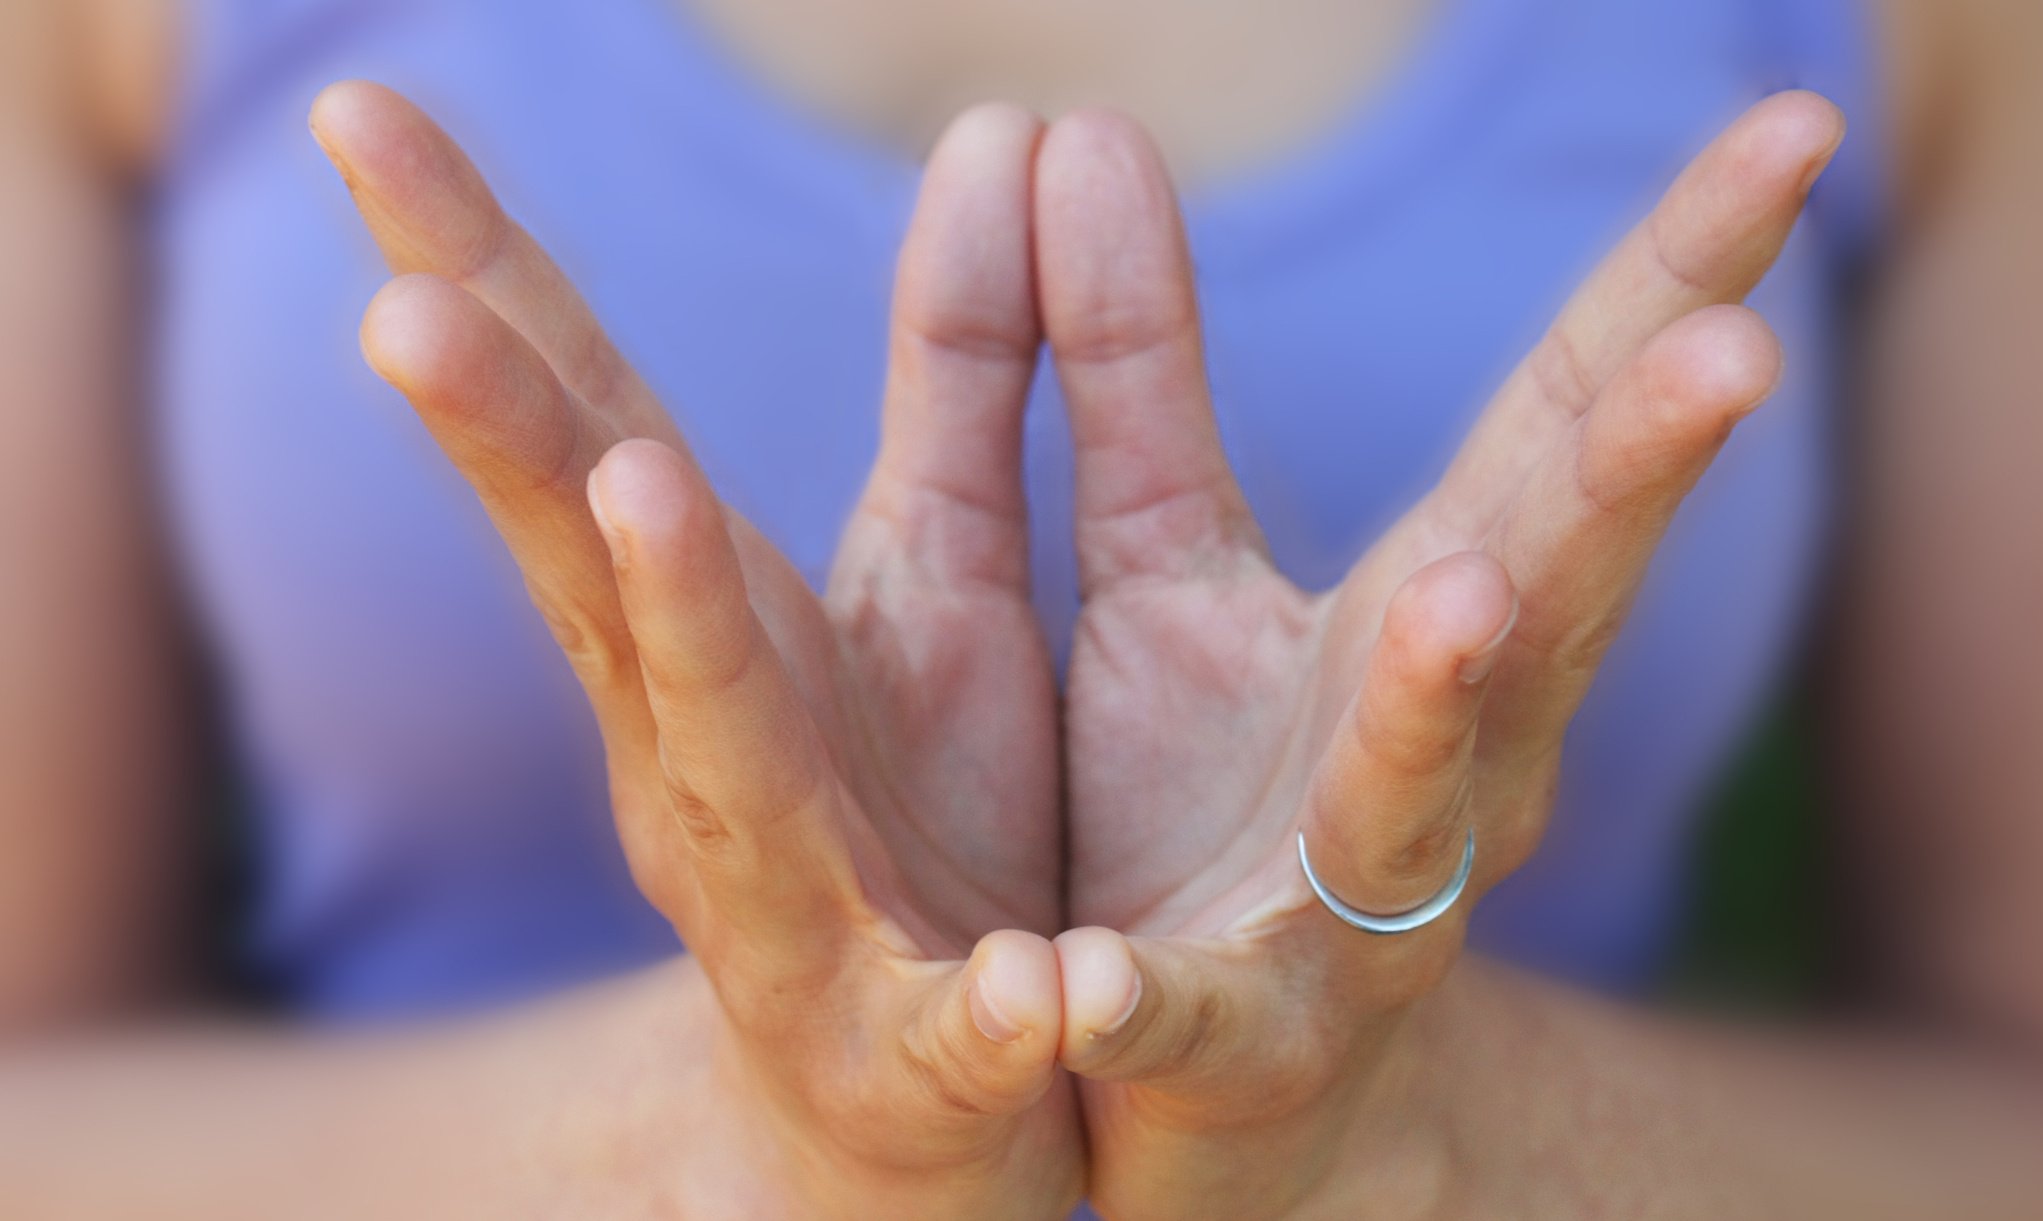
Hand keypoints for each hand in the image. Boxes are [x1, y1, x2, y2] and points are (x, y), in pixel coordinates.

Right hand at [314, 84, 1078, 1218]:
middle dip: (508, 448)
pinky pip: (962, 1033)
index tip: (363, 115)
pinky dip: (989, 1010)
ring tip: (641, 499)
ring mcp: (806, 920)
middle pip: (599, 592)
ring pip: (735, 781)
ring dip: (688, 646)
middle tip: (403, 309)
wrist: (908, 1118)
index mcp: (721, 641)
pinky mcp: (930, 1058)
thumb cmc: (907, 819)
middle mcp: (714, 766)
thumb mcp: (934, 583)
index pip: (593, 434)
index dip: (484, 282)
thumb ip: (960, 376)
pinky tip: (1036, 985)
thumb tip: (991, 133)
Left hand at [1035, 94, 1845, 1217]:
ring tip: (1460, 595)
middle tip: (1733, 355)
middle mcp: (1442, 755)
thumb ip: (1133, 369)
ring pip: (1418, 803)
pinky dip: (1147, 996)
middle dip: (1634, 477)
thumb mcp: (1168, 569)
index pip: (1563, 422)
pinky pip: (1192, 1016)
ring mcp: (1351, 907)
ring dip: (1441, 704)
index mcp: (1433, 619)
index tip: (1797, 131)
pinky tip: (1091, 978)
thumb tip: (1091, 127)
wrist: (1224, 1084)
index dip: (1679, 283)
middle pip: (1553, 595)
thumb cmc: (1211, 802)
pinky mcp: (1232, 1039)